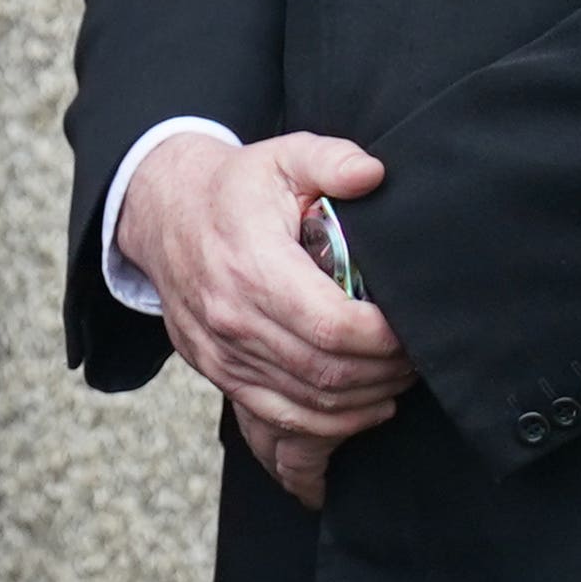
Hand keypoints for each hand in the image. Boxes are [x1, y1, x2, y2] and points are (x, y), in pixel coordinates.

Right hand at [119, 127, 415, 507]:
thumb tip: (373, 174)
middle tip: (418, 356)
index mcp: (252, 266)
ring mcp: (220, 351)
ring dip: (363, 402)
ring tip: (397, 379)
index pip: (331, 326)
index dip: (383, 339)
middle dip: (384, 373)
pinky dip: (328, 424)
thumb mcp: (283, 156)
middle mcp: (231, 317)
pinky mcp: (216, 371)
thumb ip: (331, 160)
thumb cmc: (234, 188)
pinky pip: (277, 417)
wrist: (162, 214)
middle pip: (325, 373)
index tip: (413, 328)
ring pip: (306, 404)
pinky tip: (364, 407)